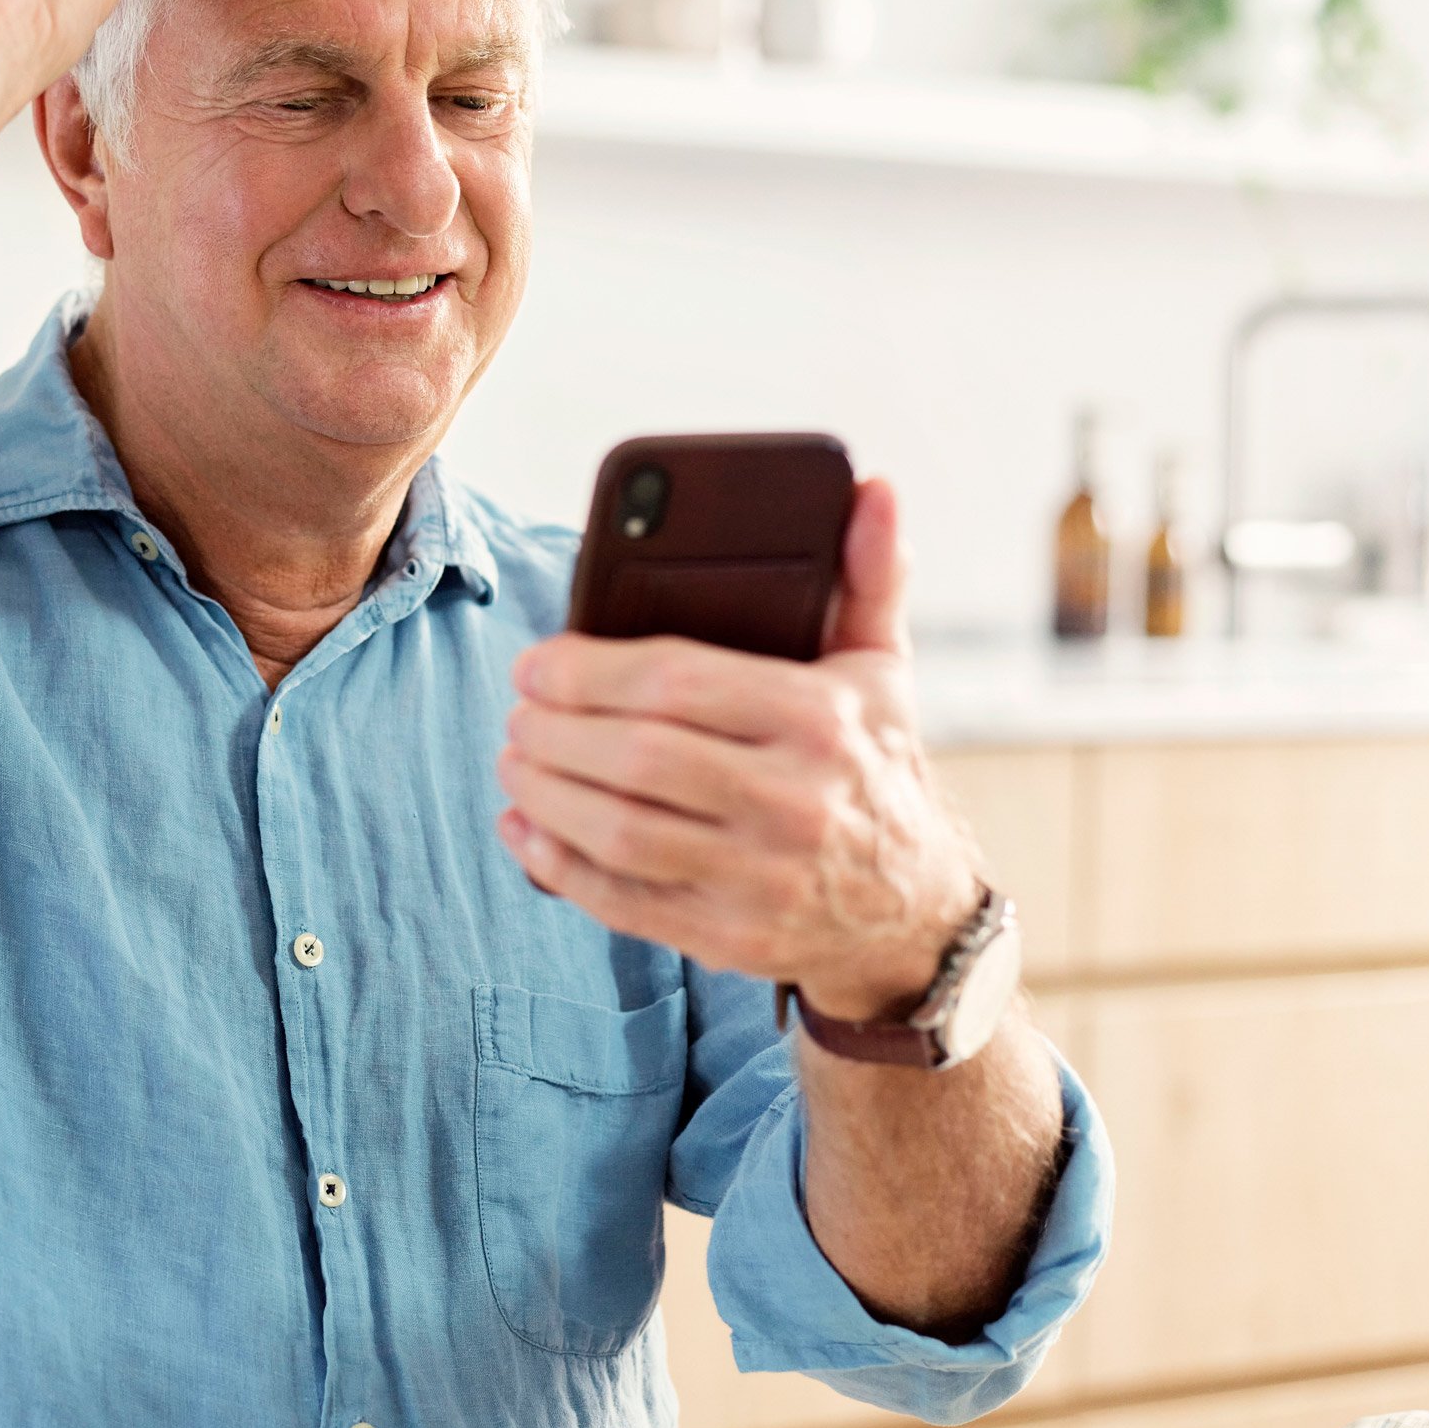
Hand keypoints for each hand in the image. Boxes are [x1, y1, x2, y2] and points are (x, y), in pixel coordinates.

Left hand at [495, 478, 982, 1019]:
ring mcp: (761, 878)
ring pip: (620, 831)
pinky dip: (556, 866)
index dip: (588, 671)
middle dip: (556, 729)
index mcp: (821, 719)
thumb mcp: (882, 671)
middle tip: (517, 710)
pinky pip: (622, 901)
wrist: (914, 911)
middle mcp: (794, 801)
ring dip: (545, 793)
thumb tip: (874, 490)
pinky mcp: (731, 937)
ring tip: (513, 759)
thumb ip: (869, 576)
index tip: (539, 662)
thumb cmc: (873, 768)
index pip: (677, 682)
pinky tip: (523, 829)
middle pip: (638, 757)